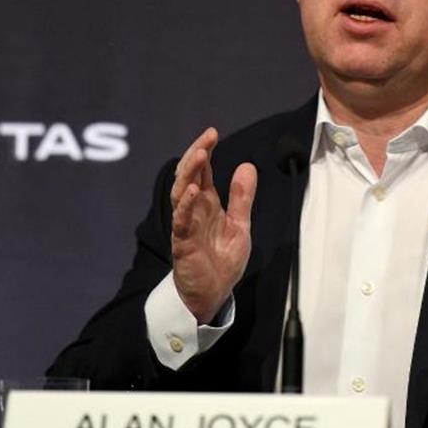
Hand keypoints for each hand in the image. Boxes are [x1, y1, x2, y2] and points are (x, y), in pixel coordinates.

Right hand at [169, 127, 256, 323]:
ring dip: (189, 173)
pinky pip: (181, 221)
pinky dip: (186, 205)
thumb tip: (246, 165)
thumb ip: (241, 197)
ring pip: (181, 193)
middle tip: (207, 138)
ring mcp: (186, 225)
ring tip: (200, 155)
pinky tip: (193, 191)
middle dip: (196, 155)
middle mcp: (193, 210)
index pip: (202, 171)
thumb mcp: (240, 224)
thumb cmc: (222, 260)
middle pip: (188, 176)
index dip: (205, 151)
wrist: (214, 294)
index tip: (213, 133)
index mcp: (206, 204)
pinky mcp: (183, 243)